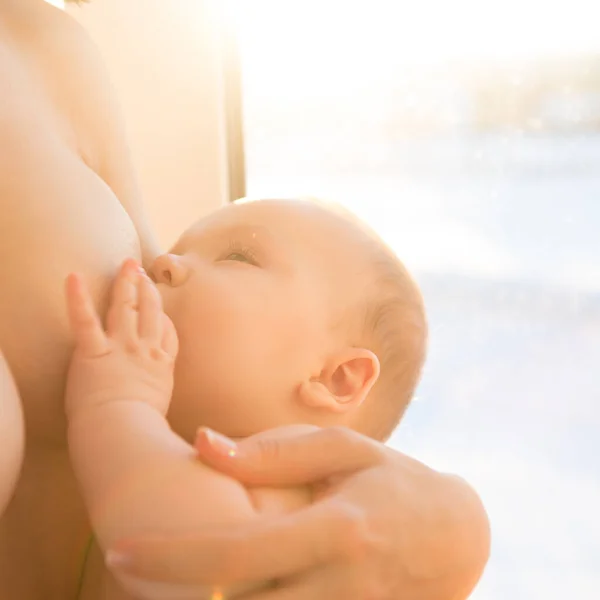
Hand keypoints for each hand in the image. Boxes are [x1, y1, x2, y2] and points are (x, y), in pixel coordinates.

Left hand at [64, 258, 177, 417]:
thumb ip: (159, 394)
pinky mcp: (94, 352)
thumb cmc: (142, 429)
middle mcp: (144, 350)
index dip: (163, 318)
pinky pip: (85, 321)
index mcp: (161, 364)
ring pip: (126, 307)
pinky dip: (77, 299)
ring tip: (128, 265)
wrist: (124, 432)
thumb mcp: (161, 408)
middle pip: (150, 311)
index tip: (160, 311)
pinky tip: (73, 277)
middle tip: (143, 272)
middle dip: (148, 289)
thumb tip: (160, 399)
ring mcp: (121, 348)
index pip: (167, 332)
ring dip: (127, 283)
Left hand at [107, 426, 490, 598]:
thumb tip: (204, 442)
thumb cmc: (393, 479)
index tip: (120, 549)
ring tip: (167, 583)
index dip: (171, 557)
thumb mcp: (344, 450)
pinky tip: (220, 591)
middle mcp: (341, 584)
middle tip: (132, 570)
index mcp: (336, 529)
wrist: (456, 535)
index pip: (236, 553)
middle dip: (175, 599)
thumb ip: (274, 451)